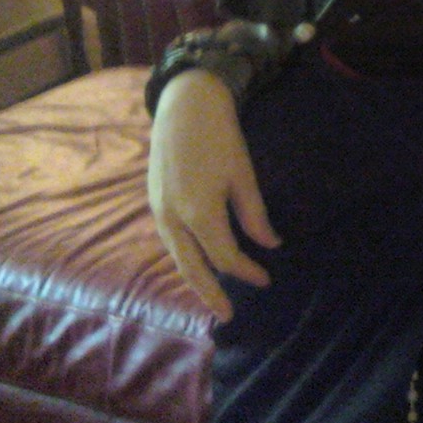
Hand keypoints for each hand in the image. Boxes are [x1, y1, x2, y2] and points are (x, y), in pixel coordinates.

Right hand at [147, 69, 278, 319]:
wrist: (184, 105)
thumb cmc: (220, 137)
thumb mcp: (243, 175)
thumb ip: (254, 215)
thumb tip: (269, 245)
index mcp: (199, 212)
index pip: (225, 257)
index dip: (246, 272)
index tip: (265, 279)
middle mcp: (173, 218)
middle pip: (192, 268)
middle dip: (210, 294)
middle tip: (227, 316)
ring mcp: (158, 210)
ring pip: (176, 256)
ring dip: (194, 279)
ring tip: (211, 296)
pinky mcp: (154, 202)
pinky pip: (169, 241)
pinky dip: (183, 258)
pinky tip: (196, 264)